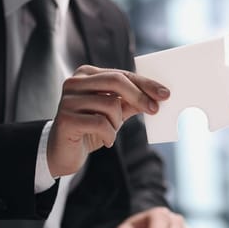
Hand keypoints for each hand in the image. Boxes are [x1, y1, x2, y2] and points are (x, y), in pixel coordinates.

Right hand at [47, 65, 169, 176]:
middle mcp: (74, 82)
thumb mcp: (114, 113)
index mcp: (86, 74)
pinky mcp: (66, 119)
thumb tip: (157, 97)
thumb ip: (131, 102)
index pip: (121, 74)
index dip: (145, 84)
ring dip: (117, 123)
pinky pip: (100, 124)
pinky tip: (105, 141)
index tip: (165, 94)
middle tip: (155, 110)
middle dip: (139, 96)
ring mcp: (68, 100)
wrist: (63, 152)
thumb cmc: (90, 129)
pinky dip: (109, 135)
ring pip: (110, 105)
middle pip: (116, 81)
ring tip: (110, 131)